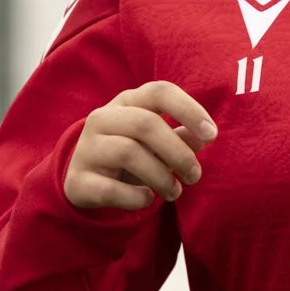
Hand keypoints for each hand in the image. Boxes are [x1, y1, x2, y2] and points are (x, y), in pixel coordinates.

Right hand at [64, 82, 216, 212]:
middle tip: (194, 176)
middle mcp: (103, 118)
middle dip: (178, 152)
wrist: (86, 180)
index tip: (212, 135)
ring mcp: (86, 148)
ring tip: (174, 191)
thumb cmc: (133, 152)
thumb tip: (204, 137)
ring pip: (128, 153)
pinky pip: (109, 188)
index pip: (160, 91)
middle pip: (146, 124)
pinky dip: (135, 196)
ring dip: (160, 176)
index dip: (189, 110)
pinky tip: (147, 199)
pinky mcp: (77, 180)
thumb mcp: (158, 141)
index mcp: (128, 101)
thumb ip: (182, 135)